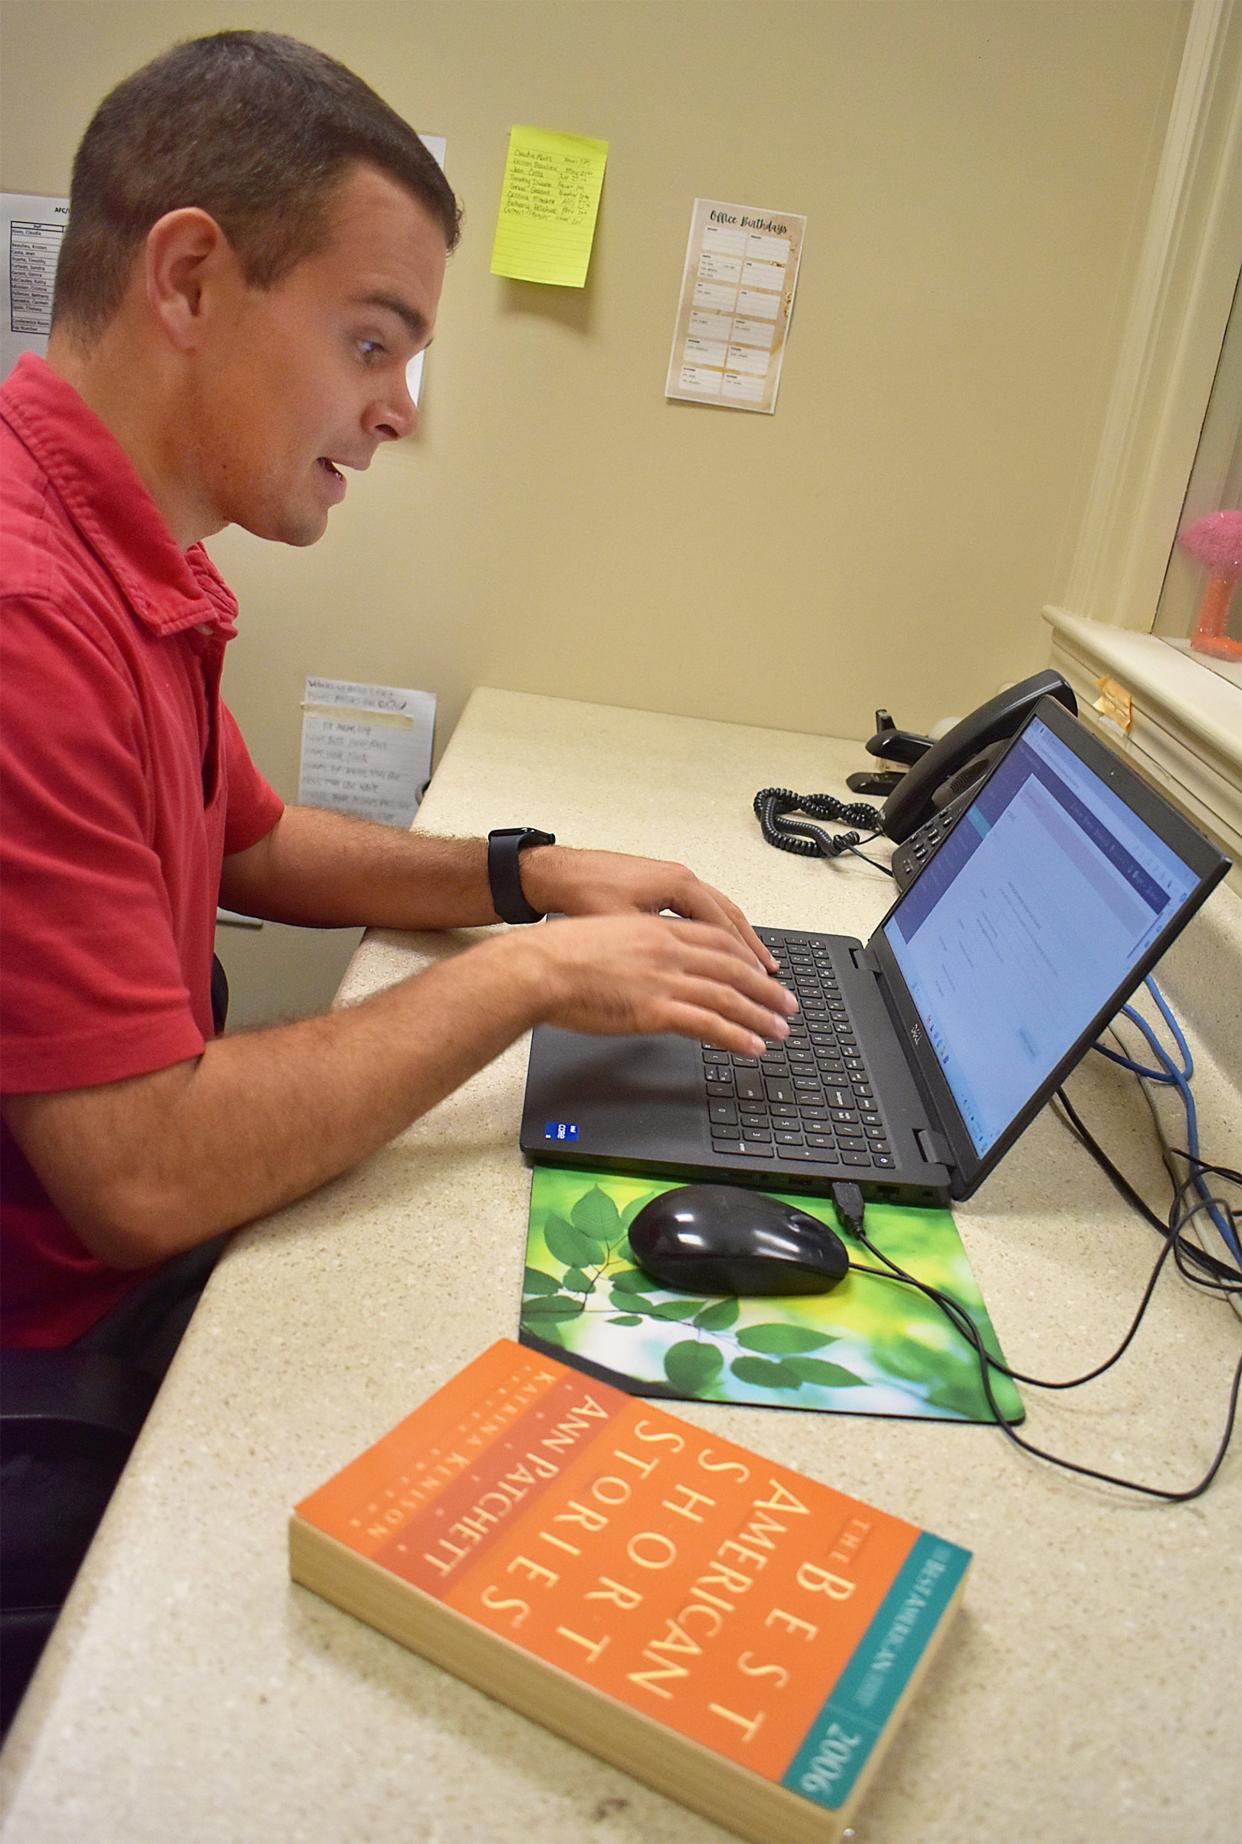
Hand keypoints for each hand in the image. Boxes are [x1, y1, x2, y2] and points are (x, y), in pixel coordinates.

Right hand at [510, 912, 796, 1055]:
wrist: (537, 967)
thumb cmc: (559, 956)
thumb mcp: (608, 938)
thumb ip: (638, 951)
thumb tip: (649, 970)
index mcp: (657, 929)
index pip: (717, 941)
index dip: (747, 958)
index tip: (764, 972)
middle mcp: (668, 950)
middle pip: (733, 968)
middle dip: (765, 988)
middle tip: (786, 1003)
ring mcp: (664, 979)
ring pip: (729, 996)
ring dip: (760, 1014)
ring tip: (780, 1029)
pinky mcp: (655, 1009)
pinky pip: (709, 1024)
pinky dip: (737, 1036)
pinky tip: (753, 1046)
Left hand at [519, 845, 778, 973]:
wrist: (555, 874)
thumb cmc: (583, 895)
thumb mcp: (623, 929)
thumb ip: (659, 952)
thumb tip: (683, 979)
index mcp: (678, 885)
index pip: (724, 926)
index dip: (744, 957)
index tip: (760, 981)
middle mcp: (682, 878)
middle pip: (730, 918)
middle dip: (752, 950)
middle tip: (771, 978)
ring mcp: (673, 879)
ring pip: (719, 912)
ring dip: (739, 939)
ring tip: (758, 965)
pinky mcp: (661, 885)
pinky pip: (702, 910)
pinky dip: (718, 930)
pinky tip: (722, 947)